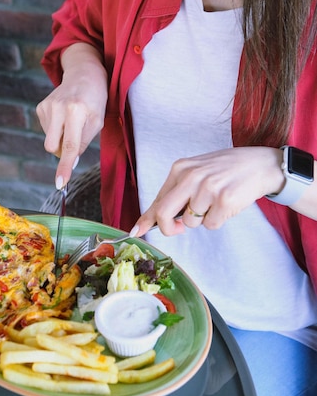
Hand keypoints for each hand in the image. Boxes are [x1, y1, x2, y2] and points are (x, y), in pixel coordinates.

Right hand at [36, 43, 107, 186]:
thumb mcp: (97, 121)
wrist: (85, 74)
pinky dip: (56, 129)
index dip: (65, 166)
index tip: (60, 183)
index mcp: (77, 111)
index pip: (70, 145)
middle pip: (52, 146)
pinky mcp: (41, 106)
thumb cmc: (95, 100)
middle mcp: (59, 108)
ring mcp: (47, 106)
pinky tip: (64, 116)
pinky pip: (46, 130)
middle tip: (75, 137)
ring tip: (72, 121)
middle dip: (62, 150)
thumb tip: (69, 162)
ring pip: (49, 140)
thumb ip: (83, 142)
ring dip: (61, 137)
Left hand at [131, 146, 283, 236]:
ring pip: (191, 223)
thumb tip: (156, 219)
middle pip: (165, 214)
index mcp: (181, 168)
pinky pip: (211, 225)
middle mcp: (191, 177)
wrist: (259, 164)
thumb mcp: (197, 172)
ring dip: (203, 219)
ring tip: (216, 202)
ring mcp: (208, 188)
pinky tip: (227, 204)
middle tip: (179, 228)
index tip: (135, 231)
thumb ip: (178, 192)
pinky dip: (218, 220)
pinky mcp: (224, 200)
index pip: (158, 199)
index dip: (146, 219)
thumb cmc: (226, 170)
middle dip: (169, 228)